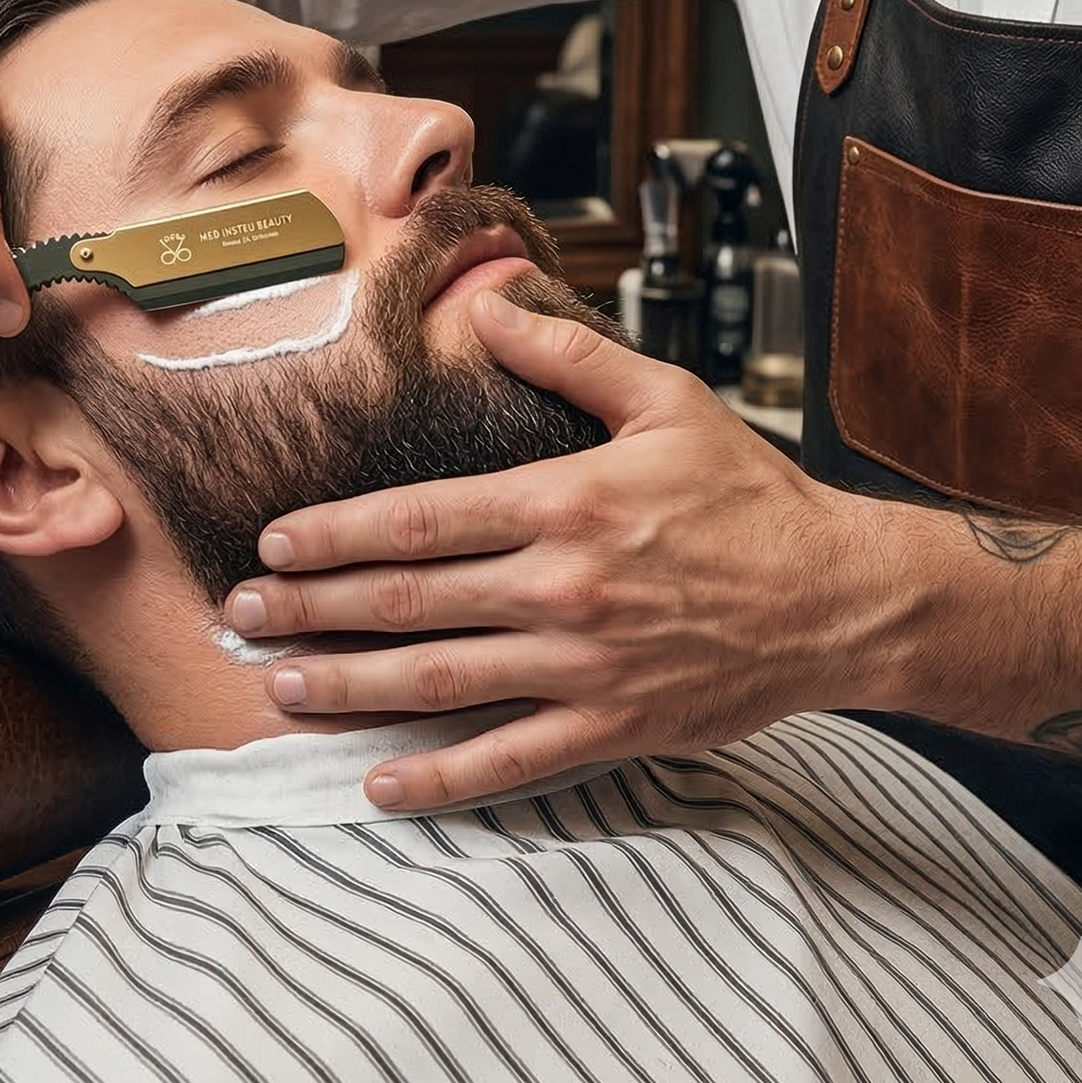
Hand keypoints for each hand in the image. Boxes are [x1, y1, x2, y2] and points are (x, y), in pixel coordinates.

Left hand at [225, 291, 892, 809]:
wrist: (842, 597)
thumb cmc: (748, 494)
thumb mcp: (665, 400)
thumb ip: (568, 353)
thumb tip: (488, 300)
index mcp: (564, 502)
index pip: (421, 518)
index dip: (336, 532)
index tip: (275, 542)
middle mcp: (562, 586)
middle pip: (410, 600)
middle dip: (314, 609)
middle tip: (239, 620)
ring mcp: (585, 665)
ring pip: (442, 681)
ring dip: (352, 687)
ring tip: (282, 688)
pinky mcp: (613, 725)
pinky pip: (512, 759)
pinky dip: (442, 775)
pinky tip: (380, 782)